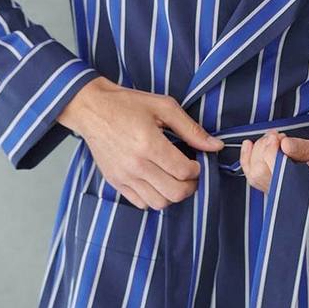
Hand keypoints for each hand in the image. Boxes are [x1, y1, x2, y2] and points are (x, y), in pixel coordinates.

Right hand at [57, 76, 223, 209]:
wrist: (92, 109)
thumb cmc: (128, 104)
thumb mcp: (164, 107)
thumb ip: (191, 129)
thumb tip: (216, 146)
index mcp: (148, 144)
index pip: (183, 172)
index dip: (197, 170)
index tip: (197, 161)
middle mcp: (135, 165)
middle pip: (174, 193)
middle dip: (190, 186)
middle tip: (191, 173)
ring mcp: (123, 176)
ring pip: (159, 203)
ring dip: (173, 194)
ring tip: (175, 178)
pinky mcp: (115, 182)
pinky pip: (141, 203)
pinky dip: (154, 197)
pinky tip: (157, 181)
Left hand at [239, 129, 308, 203]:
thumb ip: (307, 147)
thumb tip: (282, 144)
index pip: (275, 169)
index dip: (271, 148)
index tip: (280, 136)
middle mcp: (293, 194)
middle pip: (259, 173)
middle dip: (262, 148)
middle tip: (277, 135)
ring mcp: (285, 194)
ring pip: (254, 176)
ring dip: (256, 152)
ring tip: (271, 139)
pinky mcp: (281, 189)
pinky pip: (257, 178)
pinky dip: (249, 160)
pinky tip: (250, 146)